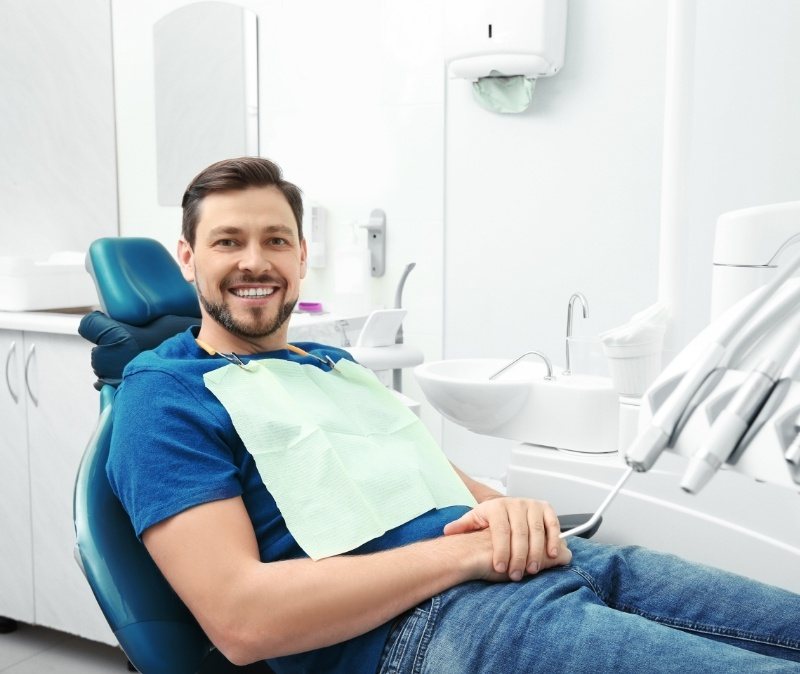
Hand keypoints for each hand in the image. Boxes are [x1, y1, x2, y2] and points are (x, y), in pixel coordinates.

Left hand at [443, 497, 570, 580]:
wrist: (506, 508)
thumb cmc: (491, 518)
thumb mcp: (475, 520)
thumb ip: (463, 526)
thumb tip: (447, 531)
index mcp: (496, 506)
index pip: (501, 530)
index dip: (501, 550)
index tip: (499, 568)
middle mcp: (515, 503)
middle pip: (520, 533)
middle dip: (518, 556)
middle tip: (516, 574)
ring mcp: (532, 505)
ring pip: (537, 530)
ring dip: (536, 552)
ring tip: (532, 570)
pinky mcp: (546, 509)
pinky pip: (552, 524)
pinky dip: (553, 539)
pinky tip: (551, 556)